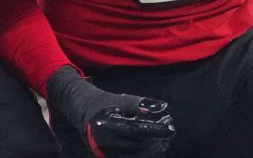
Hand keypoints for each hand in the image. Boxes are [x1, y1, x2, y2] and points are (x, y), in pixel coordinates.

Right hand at [46, 67, 174, 157]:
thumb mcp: (121, 99)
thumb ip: (141, 103)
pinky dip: (146, 154)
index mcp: (106, 126)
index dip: (156, 130)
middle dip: (158, 140)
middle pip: (139, 147)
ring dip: (154, 149)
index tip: (171, 125)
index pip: (137, 130)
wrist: (81, 112)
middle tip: (169, 129)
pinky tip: (156, 146)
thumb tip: (162, 107)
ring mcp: (105, 153)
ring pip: (137, 157)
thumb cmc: (103, 103)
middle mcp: (104, 143)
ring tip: (165, 138)